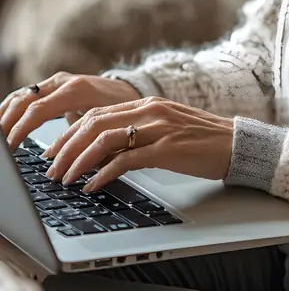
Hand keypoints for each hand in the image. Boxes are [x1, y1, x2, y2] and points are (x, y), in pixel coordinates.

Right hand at [0, 72, 140, 149]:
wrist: (133, 88)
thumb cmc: (125, 109)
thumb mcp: (111, 127)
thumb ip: (90, 144)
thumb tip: (73, 169)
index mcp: (76, 91)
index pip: (39, 110)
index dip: (21, 130)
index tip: (11, 147)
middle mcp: (63, 82)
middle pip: (24, 100)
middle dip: (7, 123)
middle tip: (0, 145)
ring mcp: (57, 81)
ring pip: (21, 95)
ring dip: (5, 114)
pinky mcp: (53, 85)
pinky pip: (26, 95)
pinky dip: (12, 109)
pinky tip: (4, 122)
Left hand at [42, 97, 233, 189]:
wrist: (237, 145)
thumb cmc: (201, 142)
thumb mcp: (164, 130)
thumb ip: (135, 135)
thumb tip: (100, 154)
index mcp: (147, 103)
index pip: (97, 113)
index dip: (69, 133)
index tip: (52, 151)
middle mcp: (150, 111)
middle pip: (94, 124)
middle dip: (66, 148)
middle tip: (50, 168)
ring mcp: (159, 128)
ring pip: (104, 140)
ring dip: (79, 161)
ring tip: (65, 179)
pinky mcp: (168, 148)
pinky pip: (126, 160)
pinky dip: (103, 174)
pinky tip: (92, 186)